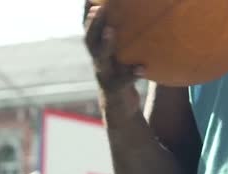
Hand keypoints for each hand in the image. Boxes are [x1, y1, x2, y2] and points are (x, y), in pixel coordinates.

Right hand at [84, 2, 145, 119]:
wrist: (120, 109)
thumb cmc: (122, 76)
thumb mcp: (121, 58)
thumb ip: (124, 42)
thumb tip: (139, 20)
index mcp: (98, 52)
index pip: (89, 30)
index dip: (86, 16)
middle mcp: (98, 62)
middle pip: (90, 40)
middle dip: (93, 24)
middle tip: (98, 8)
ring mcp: (105, 76)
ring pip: (101, 59)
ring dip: (106, 44)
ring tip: (112, 31)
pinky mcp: (115, 90)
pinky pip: (123, 81)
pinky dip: (132, 74)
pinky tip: (141, 68)